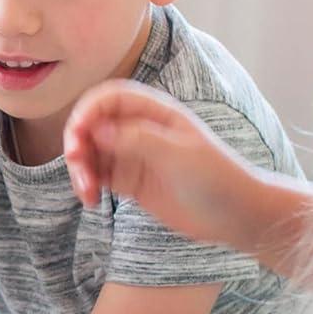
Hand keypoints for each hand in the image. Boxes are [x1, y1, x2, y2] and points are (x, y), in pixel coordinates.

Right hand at [65, 80, 262, 250]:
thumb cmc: (216, 178)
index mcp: (155, 113)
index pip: (111, 98)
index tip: (79, 134)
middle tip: (76, 164)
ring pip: (92, 153)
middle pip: (94, 125)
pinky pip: (99, 178)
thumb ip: (137, 139)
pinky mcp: (131, 183)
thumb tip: (97, 129)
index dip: (89, 110)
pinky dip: (88, 186)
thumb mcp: (178, 155)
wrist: (236, 215)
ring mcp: (134, 157)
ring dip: (81, 169)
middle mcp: (141, 131)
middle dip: (78, 142)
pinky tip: (91, 200)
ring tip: (87, 193)